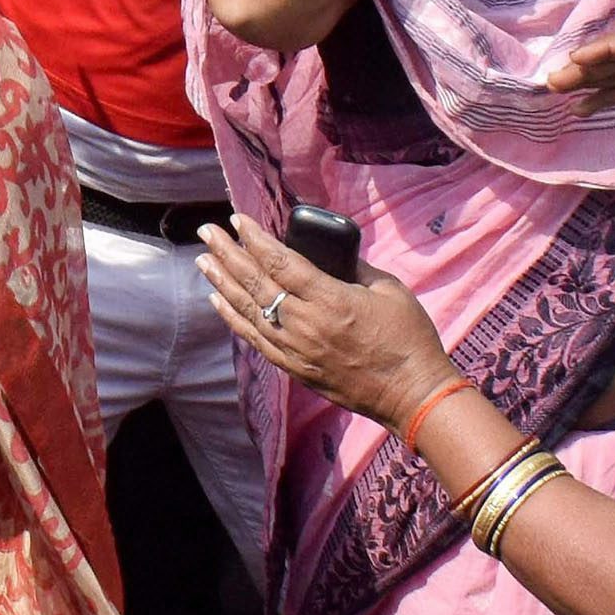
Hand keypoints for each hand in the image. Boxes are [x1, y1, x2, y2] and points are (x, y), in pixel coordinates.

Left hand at [195, 212, 463, 434]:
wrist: (411, 394)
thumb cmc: (408, 339)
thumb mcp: (389, 291)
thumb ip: (356, 267)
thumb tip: (331, 252)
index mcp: (330, 300)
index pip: (281, 262)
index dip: (256, 239)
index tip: (238, 219)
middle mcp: (305, 324)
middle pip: (256, 283)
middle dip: (228, 254)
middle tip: (206, 232)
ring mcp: (296, 349)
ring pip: (248, 310)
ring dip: (222, 283)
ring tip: (203, 261)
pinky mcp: (295, 368)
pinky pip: (256, 339)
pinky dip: (234, 318)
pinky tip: (219, 302)